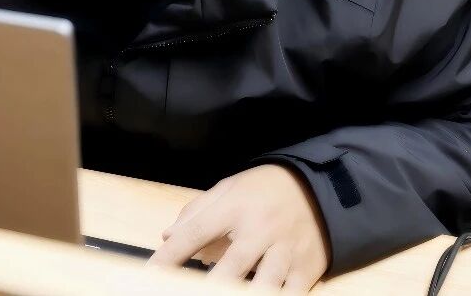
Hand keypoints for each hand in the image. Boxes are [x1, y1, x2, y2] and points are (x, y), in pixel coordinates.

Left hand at [149, 164, 330, 291]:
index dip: (170, 255)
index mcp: (236, 207)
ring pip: (264, 286)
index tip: (151, 273)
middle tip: (185, 293)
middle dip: (209, 287)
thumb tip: (166, 236)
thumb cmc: (264, 189)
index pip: (195, 232)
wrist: (319, 186)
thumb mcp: (229, 187)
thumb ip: (196, 211)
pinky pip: (291, 294)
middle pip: (231, 266)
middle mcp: (261, 229)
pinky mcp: (307, 267)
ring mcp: (286, 250)